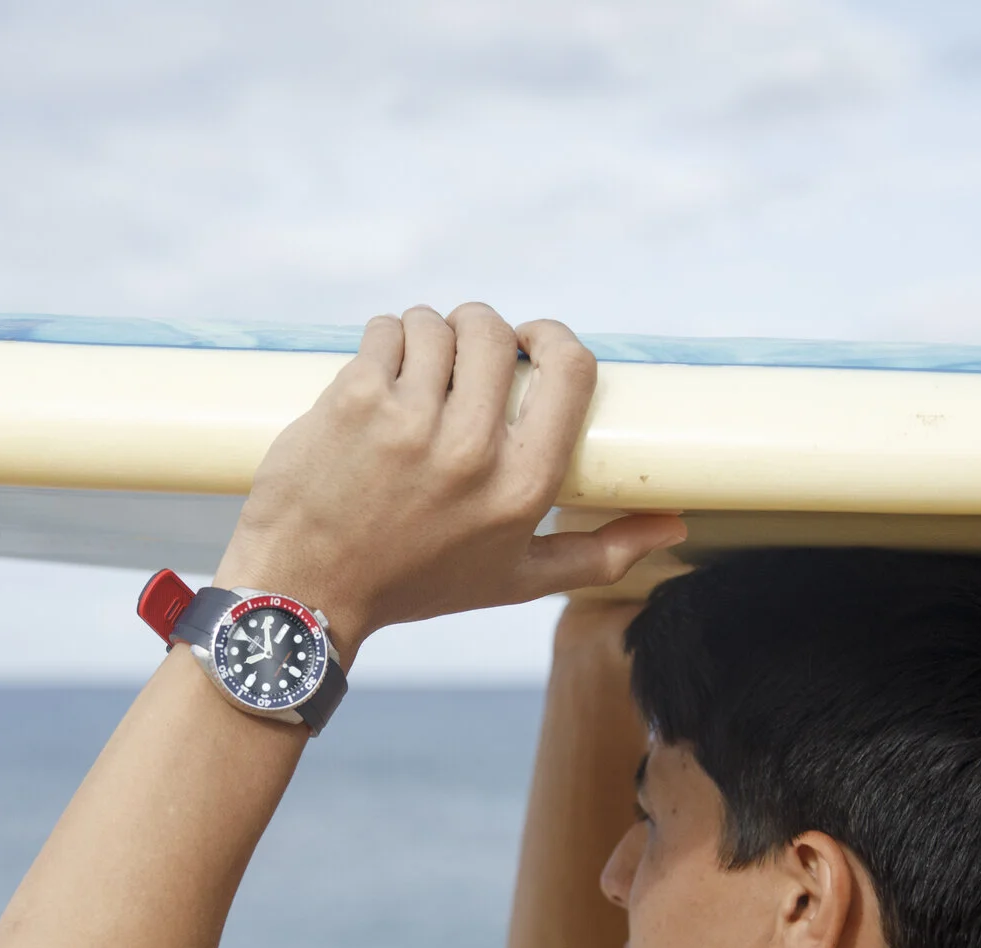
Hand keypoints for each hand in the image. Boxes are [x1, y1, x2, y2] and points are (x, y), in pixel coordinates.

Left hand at [212, 304, 687, 655]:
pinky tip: (378, 371)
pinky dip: (384, 339)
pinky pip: (384, 331)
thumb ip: (600, 554)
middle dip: (479, 330)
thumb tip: (674, 525)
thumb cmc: (414, 583)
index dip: (551, 337)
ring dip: (427, 332)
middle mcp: (472, 452)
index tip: (529, 342)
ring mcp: (409, 422)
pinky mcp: (353, 400)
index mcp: (523, 488)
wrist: (306, 590)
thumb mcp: (516, 579)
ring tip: (414, 368)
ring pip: (436, 323)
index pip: (569, 368)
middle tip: (458, 357)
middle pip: (495, 332)